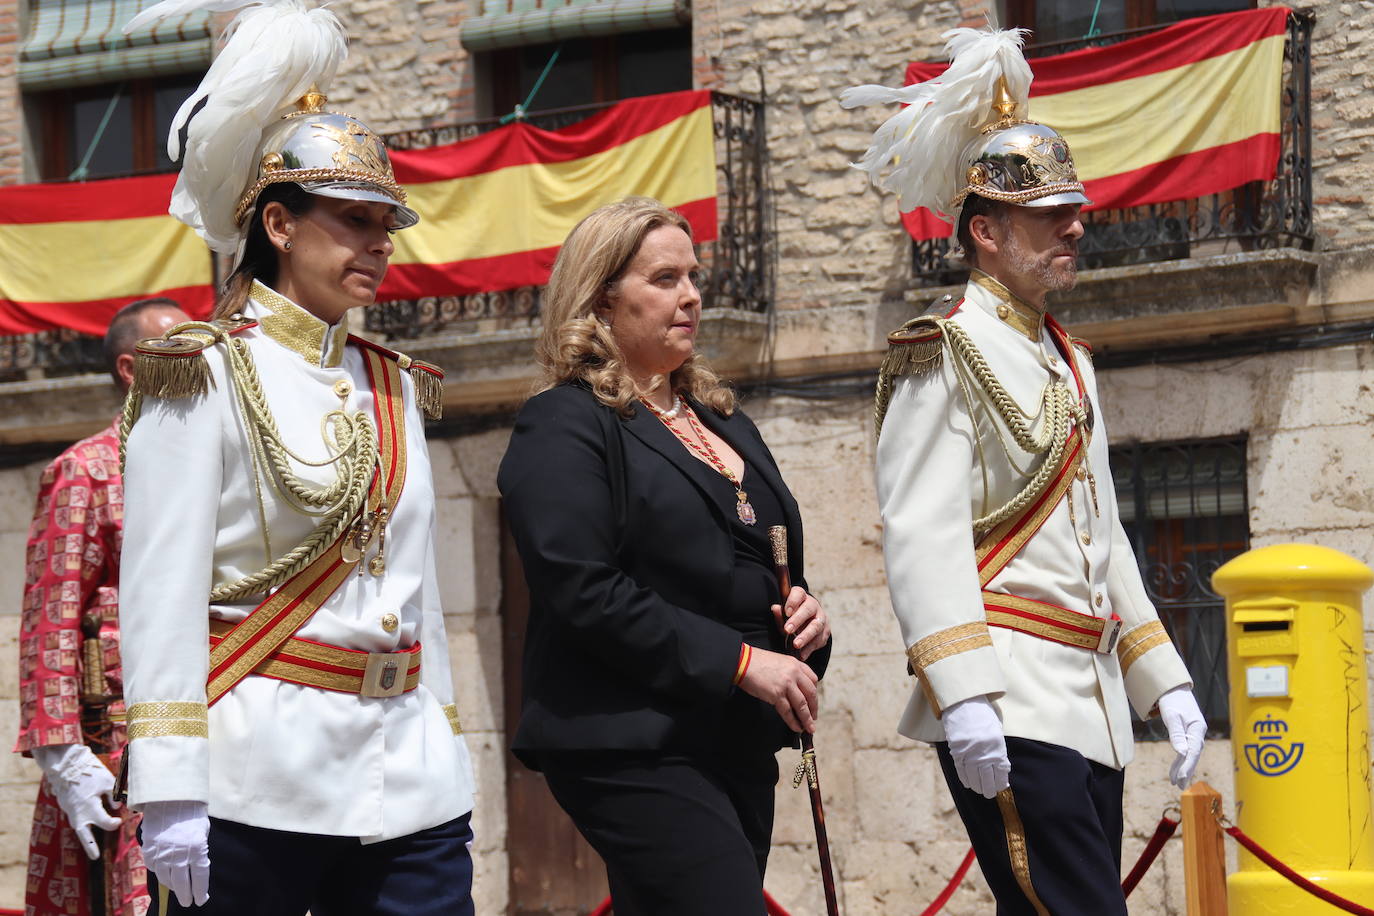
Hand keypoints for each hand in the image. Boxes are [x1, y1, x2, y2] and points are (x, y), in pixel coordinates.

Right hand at [31, 744, 120, 859]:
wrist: (66, 765)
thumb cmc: (90, 773)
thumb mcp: (108, 781)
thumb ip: (114, 795)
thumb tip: (118, 806)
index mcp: (90, 808)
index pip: (105, 823)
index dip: (114, 824)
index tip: (119, 820)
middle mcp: (78, 813)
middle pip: (84, 835)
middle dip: (90, 847)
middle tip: (95, 858)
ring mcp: (70, 811)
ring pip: (79, 828)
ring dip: (86, 838)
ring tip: (92, 850)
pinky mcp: (67, 807)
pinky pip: (76, 818)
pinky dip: (83, 823)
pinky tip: (88, 825)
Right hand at [140, 799, 210, 906]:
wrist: (170, 797)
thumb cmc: (191, 812)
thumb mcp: (202, 831)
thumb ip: (199, 850)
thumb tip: (196, 868)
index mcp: (197, 848)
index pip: (200, 877)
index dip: (200, 891)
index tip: (201, 900)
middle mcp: (180, 854)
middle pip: (183, 882)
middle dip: (186, 895)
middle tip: (188, 902)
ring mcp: (162, 853)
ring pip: (166, 878)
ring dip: (172, 886)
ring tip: (177, 890)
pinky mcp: (149, 850)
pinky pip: (153, 867)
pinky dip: (159, 872)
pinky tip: (164, 874)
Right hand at [738, 647, 819, 732]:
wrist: (743, 662)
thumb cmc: (756, 661)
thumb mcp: (779, 661)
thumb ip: (789, 672)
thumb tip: (794, 688)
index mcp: (796, 664)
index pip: (813, 680)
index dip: (814, 694)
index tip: (813, 702)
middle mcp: (794, 673)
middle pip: (811, 694)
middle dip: (814, 708)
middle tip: (813, 718)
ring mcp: (786, 684)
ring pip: (802, 705)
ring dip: (807, 719)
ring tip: (809, 728)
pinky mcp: (776, 694)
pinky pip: (788, 711)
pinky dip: (793, 721)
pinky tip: (796, 727)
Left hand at [772, 587, 829, 661]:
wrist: (807, 624)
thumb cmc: (791, 617)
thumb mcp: (784, 615)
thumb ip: (780, 613)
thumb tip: (775, 608)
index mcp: (801, 597)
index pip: (798, 594)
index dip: (793, 602)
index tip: (786, 612)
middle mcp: (814, 606)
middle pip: (808, 610)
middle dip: (798, 620)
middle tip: (788, 630)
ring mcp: (821, 618)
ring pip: (816, 626)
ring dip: (806, 636)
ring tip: (796, 645)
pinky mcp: (825, 632)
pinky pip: (819, 640)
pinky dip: (810, 648)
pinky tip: (802, 654)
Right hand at [942, 695, 1009, 798]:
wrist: (963, 702)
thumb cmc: (982, 713)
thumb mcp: (996, 729)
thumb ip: (997, 746)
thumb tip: (1000, 764)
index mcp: (997, 746)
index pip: (1001, 771)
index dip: (1001, 782)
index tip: (1001, 787)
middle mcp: (984, 752)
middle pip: (987, 777)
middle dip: (989, 788)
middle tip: (990, 794)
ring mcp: (969, 753)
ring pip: (974, 776)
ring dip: (977, 786)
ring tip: (980, 791)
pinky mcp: (957, 751)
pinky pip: (961, 769)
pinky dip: (965, 778)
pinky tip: (968, 784)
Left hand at [1158, 687, 1205, 788]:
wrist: (1174, 690)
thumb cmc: (1173, 701)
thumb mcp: (1172, 716)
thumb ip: (1176, 734)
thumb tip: (1181, 753)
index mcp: (1198, 728)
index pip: (1193, 751)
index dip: (1187, 765)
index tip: (1180, 777)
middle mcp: (1198, 734)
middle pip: (1193, 756)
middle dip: (1186, 771)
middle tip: (1178, 786)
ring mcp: (1193, 736)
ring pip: (1189, 756)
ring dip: (1182, 769)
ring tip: (1175, 783)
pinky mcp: (1187, 736)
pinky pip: (1184, 752)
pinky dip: (1179, 762)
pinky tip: (1174, 772)